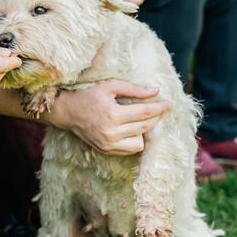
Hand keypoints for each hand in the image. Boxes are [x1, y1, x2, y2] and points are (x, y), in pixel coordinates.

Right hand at [47, 79, 170, 154]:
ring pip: (140, 142)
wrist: (67, 111)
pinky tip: (131, 128)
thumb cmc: (89, 94)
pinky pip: (130, 149)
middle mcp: (111, 132)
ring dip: (144, 130)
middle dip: (156, 117)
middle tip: (159, 108)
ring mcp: (108, 144)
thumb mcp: (110, 85)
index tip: (168, 103)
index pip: (144, 113)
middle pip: (144, 127)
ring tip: (140, 119)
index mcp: (112, 114)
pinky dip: (134, 139)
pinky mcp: (106, 150)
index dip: (159, 107)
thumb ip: (134, 89)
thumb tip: (156, 90)